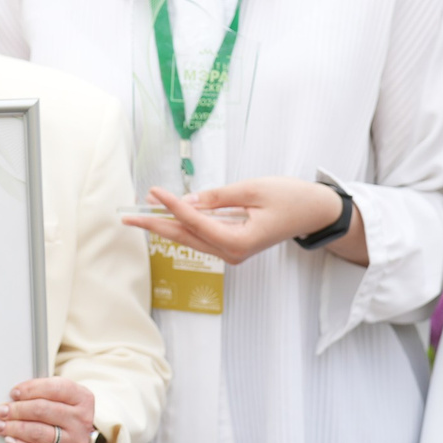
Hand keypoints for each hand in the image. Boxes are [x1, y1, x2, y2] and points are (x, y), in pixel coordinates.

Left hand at [0, 376, 97, 442]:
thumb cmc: (62, 421)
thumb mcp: (60, 401)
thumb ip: (41, 395)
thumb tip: (13, 397)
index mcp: (82, 399)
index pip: (55, 388)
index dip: (30, 389)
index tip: (14, 393)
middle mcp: (82, 420)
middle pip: (42, 410)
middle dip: (16, 410)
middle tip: (2, 411)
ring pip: (38, 432)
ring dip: (14, 428)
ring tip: (0, 426)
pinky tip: (10, 442)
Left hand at [125, 176, 355, 264]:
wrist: (314, 212)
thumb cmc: (290, 198)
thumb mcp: (253, 190)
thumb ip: (217, 197)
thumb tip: (187, 201)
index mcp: (239, 241)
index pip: (196, 222)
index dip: (172, 206)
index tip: (154, 192)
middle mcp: (232, 252)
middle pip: (185, 237)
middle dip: (155, 226)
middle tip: (128, 218)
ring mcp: (231, 251)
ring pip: (191, 239)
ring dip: (166, 227)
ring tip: (140, 217)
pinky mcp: (232, 245)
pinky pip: (202, 236)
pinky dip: (184, 226)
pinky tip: (166, 218)